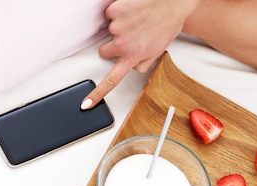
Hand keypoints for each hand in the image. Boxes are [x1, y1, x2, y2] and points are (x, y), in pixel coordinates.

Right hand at [81, 0, 197, 108]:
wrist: (170, 3)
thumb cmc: (167, 25)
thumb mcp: (158, 50)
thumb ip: (143, 63)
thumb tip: (133, 67)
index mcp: (133, 57)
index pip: (111, 80)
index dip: (98, 94)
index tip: (86, 103)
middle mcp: (122, 44)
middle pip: (104, 52)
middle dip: (113, 48)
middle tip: (130, 39)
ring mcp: (116, 26)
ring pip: (110, 32)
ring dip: (120, 28)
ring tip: (138, 22)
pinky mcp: (113, 11)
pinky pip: (111, 15)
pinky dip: (120, 13)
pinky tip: (134, 11)